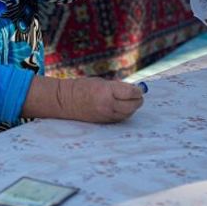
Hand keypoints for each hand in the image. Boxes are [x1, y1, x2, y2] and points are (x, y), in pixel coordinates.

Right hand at [22, 76, 143, 122]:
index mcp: (106, 91)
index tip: (139, 88)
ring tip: (130, 101)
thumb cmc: (84, 87)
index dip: (137, 91)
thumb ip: (118, 87)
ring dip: (132, 107)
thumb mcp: (102, 82)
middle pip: (132, 106)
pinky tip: (123, 108)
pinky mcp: (104, 122)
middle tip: (139, 96)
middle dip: (138, 100)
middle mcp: (107, 105)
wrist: (67, 101)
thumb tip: (135, 90)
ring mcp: (106, 115)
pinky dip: (125, 113)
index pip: (130, 93)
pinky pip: (120, 119)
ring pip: (128, 114)